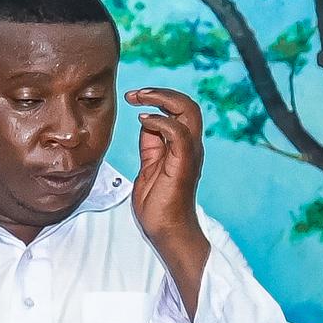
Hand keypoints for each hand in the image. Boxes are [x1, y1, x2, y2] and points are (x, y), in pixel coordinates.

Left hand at [128, 86, 210, 310]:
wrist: (166, 230)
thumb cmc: (157, 203)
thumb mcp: (148, 166)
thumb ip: (150, 145)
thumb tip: (147, 123)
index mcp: (182, 145)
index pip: (179, 110)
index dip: (158, 98)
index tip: (132, 96)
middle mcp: (190, 146)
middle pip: (188, 105)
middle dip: (160, 92)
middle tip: (134, 93)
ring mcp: (189, 154)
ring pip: (188, 113)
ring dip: (161, 100)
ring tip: (138, 98)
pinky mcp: (183, 164)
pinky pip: (179, 134)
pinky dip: (162, 122)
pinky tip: (144, 121)